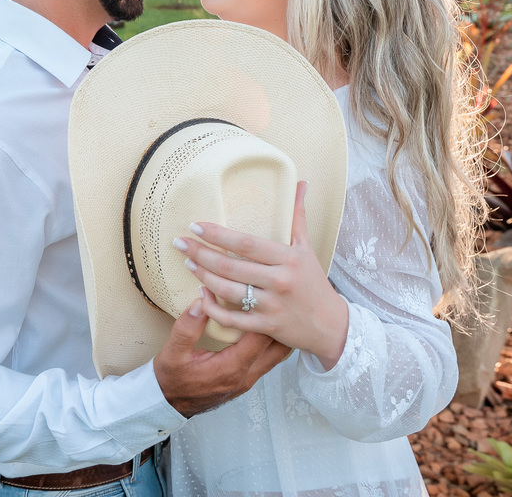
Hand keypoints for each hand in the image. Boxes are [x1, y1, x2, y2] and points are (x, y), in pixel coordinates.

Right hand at [152, 298, 290, 417]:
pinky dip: (270, 344)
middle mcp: (246, 376)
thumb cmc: (172, 380)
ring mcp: (249, 380)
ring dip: (276, 334)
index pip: (261, 337)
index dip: (263, 314)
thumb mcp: (172, 353)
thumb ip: (187, 328)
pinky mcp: (247, 380)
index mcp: (231, 368)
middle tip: (275, 301)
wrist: (170, 405)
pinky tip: (262, 328)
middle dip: (279, 323)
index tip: (258, 295)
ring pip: (277, 355)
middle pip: (278, 348)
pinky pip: (268, 360)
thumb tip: (201, 302)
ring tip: (272, 312)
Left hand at [175, 182, 349, 370]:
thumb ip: (298, 216)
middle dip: (200, 253)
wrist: (331, 325)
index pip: (246, 243)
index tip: (196, 226)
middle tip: (180, 243)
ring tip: (188, 263)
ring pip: (227, 290)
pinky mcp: (265, 327)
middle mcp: (280, 281)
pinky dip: (212, 307)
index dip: (218, 235)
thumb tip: (301, 183)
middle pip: (230, 266)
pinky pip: (231, 318)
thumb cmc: (314, 282)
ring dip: (202, 276)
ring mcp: (272, 306)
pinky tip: (200, 294)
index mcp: (288, 258)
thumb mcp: (307, 248)